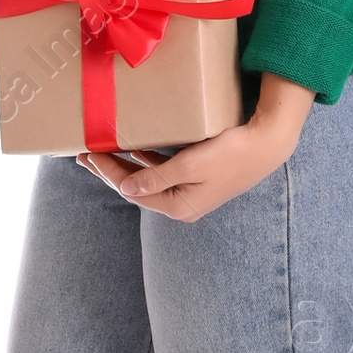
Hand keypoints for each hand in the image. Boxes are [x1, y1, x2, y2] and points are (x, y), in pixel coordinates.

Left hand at [78, 72, 314, 221]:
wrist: (268, 146)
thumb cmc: (232, 154)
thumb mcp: (190, 166)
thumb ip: (156, 177)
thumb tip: (124, 188)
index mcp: (178, 206)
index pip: (132, 190)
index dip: (108, 172)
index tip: (89, 154)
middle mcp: (182, 203)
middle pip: (137, 187)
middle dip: (110, 170)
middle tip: (84, 155)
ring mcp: (190, 192)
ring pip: (148, 178)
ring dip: (126, 164)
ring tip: (102, 151)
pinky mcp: (198, 178)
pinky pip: (163, 170)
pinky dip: (146, 159)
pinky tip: (135, 147)